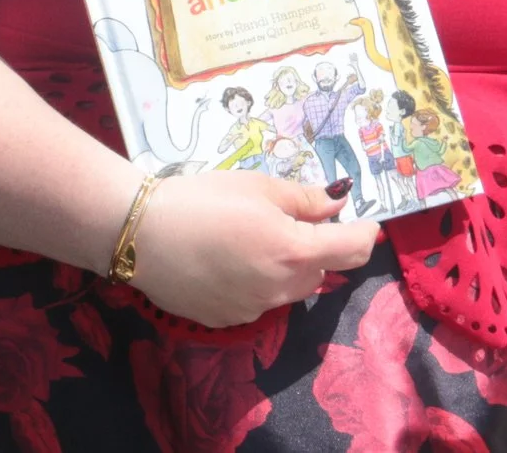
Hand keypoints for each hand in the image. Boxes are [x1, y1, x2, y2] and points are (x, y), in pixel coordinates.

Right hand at [124, 170, 379, 327]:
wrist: (141, 235)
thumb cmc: (201, 200)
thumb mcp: (257, 186)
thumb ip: (305, 199)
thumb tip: (339, 202)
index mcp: (295, 251)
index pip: (352, 250)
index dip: (364, 234)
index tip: (365, 223)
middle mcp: (282, 288)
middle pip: (321, 270)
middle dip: (317, 247)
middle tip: (290, 221)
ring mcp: (256, 309)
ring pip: (291, 288)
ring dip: (288, 267)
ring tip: (253, 240)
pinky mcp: (229, 320)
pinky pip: (259, 300)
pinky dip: (257, 282)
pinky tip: (226, 261)